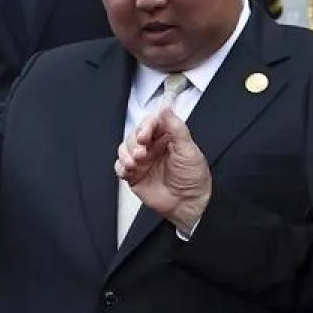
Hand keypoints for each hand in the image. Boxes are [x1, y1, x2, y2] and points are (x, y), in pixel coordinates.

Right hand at [115, 108, 210, 233]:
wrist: (188, 204)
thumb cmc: (193, 178)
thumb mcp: (189, 150)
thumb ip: (176, 128)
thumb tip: (166, 108)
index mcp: (166, 137)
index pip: (151, 123)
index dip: (145, 126)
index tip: (145, 135)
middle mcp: (152, 146)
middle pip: (134, 135)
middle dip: (135, 142)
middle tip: (141, 153)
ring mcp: (142, 161)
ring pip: (124, 149)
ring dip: (126, 154)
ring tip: (134, 163)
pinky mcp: (134, 175)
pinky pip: (120, 167)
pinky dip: (121, 167)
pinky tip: (128, 170)